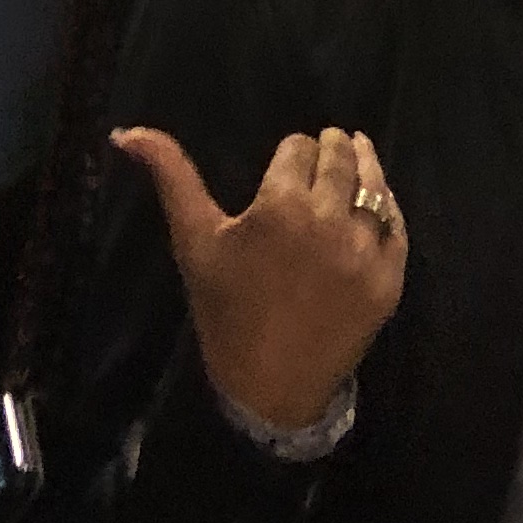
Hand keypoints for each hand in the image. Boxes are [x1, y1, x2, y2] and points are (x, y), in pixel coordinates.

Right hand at [113, 121, 407, 434]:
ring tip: (357, 153)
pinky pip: (396, 226)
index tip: (287, 159)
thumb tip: (125, 131)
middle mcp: (329, 222)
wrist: (267, 391)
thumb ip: (170, 176)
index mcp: (281, 207)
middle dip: (330, 148)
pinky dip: (386, 209)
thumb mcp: (194, 241)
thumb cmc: (226, 312)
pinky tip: (374, 203)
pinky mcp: (389, 280)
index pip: (297, 147)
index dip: (291, 151)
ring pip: (374, 184)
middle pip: (340, 158)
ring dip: (364, 165)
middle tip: (327, 147)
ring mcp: (364, 253)